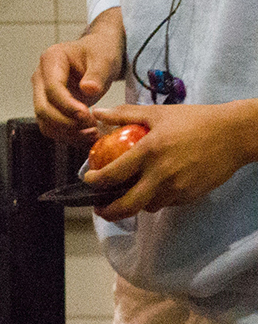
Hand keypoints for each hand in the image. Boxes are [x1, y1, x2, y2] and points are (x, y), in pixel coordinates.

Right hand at [32, 9, 124, 141]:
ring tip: (92, 133)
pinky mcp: (50, 106)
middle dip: (66, 122)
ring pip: (44, 121)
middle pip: (43, 108)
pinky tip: (87, 135)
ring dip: (67, 132)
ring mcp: (42, 93)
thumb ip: (97, 74)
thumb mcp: (103, 58)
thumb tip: (88, 89)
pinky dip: (68, 135)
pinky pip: (52, 126)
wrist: (97, 53)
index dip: (68, 105)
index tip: (88, 115)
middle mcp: (40, 77)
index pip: (52, 88)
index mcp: (50, 60)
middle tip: (92, 127)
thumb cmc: (100, 52)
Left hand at [84, 101, 257, 220]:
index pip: (113, 175)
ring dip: (135, 205)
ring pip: (149, 206)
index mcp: (149, 152)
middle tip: (100, 209)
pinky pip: (168, 203)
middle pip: (128, 205)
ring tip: (127, 196)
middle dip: (110, 212)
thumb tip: (96, 112)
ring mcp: (178, 188)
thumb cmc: (194, 120)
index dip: (96, 182)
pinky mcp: (192, 195)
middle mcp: (162, 174)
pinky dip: (157, 199)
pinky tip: (154, 188)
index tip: (89, 181)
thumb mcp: (157, 112)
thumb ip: (124, 114)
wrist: (234, 134)